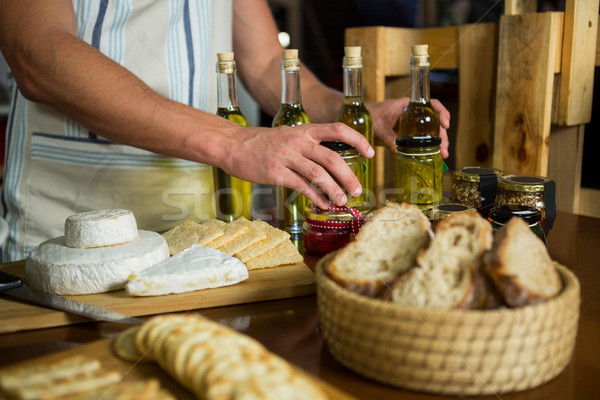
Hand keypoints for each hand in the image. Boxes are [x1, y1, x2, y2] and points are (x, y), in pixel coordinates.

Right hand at [219, 122, 374, 209]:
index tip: (370, 153)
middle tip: (358, 190)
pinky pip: (302, 186)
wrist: (232, 144)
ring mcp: (286, 156)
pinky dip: (316, 197)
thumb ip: (308, 146)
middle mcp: (298, 141)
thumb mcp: (288, 135)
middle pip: (333, 158)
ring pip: (319, 175)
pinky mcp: (275, 172)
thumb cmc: (261, 143)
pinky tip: (323, 204)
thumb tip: (329, 164)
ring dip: (335, 190)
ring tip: (343, 201)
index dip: (358, 140)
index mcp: (305, 130)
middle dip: (349, 177)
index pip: (338, 129)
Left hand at [366, 98, 450, 157]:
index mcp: (409, 106)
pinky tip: (432, 156)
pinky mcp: (408, 135)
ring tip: (442, 155)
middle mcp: (414, 114)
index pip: (432, 104)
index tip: (445, 124)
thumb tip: (397, 149)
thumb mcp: (379, 127)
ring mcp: (412, 125)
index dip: (442, 113)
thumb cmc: (369, 117)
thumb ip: (388, 137)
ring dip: (438, 143)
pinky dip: (428, 147)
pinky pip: (421, 140)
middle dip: (442, 135)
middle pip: (435, 121)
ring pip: (430, 132)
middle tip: (444, 149)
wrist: (360, 121)